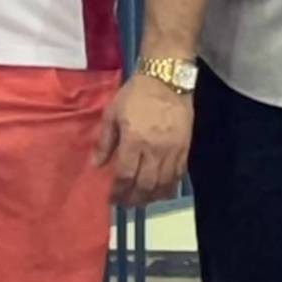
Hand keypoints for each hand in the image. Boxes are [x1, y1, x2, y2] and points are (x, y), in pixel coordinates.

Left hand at [92, 74, 191, 205]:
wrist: (167, 79)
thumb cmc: (135, 94)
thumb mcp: (112, 113)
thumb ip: (104, 141)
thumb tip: (95, 165)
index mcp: (133, 140)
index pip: (125, 175)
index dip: (117, 191)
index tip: (112, 199)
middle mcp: (154, 149)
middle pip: (144, 184)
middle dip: (133, 198)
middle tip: (126, 203)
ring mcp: (172, 150)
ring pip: (163, 184)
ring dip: (151, 197)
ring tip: (142, 200)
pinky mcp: (185, 147)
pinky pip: (178, 175)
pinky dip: (169, 187)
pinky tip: (161, 191)